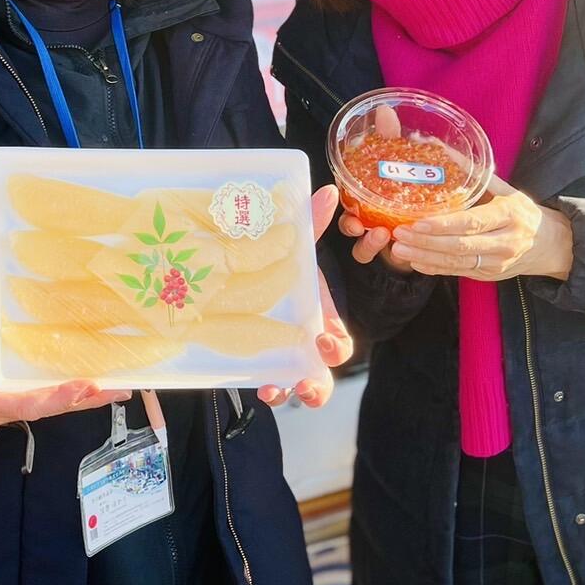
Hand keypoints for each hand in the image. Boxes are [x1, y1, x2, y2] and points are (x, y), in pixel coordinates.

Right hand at [0, 318, 127, 494]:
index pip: (31, 401)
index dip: (64, 394)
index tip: (92, 385)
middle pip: (46, 407)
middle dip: (85, 398)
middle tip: (123, 389)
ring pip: (35, 409)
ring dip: (69, 399)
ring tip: (100, 385)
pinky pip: (17, 410)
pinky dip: (43, 400)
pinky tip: (52, 387)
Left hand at [259, 185, 354, 409]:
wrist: (246, 272)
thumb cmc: (281, 262)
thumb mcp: (294, 245)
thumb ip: (311, 222)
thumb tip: (327, 191)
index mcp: (321, 319)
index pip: (339, 342)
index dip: (335, 346)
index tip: (321, 339)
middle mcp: (306, 343)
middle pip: (322, 374)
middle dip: (317, 385)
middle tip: (305, 382)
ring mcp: (284, 355)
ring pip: (295, 386)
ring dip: (289, 393)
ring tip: (276, 391)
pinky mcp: (259, 361)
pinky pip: (268, 383)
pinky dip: (266, 388)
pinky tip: (257, 385)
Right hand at [330, 103, 414, 273]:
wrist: (441, 215)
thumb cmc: (412, 184)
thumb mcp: (403, 159)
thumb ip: (390, 138)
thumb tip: (384, 110)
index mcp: (362, 197)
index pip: (344, 202)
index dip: (338, 206)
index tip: (349, 208)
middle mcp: (367, 221)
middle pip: (348, 228)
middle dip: (350, 228)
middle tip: (360, 225)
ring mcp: (382, 241)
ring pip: (363, 251)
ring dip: (368, 246)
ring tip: (385, 235)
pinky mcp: (400, 256)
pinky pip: (392, 261)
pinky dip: (397, 259)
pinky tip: (408, 252)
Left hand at [389, 178, 573, 281]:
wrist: (549, 245)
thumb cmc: (523, 212)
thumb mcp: (507, 190)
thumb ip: (477, 174)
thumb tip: (443, 149)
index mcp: (509, 216)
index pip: (472, 222)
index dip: (443, 225)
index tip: (417, 223)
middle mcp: (504, 242)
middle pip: (460, 245)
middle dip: (426, 242)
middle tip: (399, 235)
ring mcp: (497, 262)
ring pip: (457, 262)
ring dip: (425, 257)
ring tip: (399, 249)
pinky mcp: (489, 275)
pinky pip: (459, 272)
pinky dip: (435, 268)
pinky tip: (415, 262)